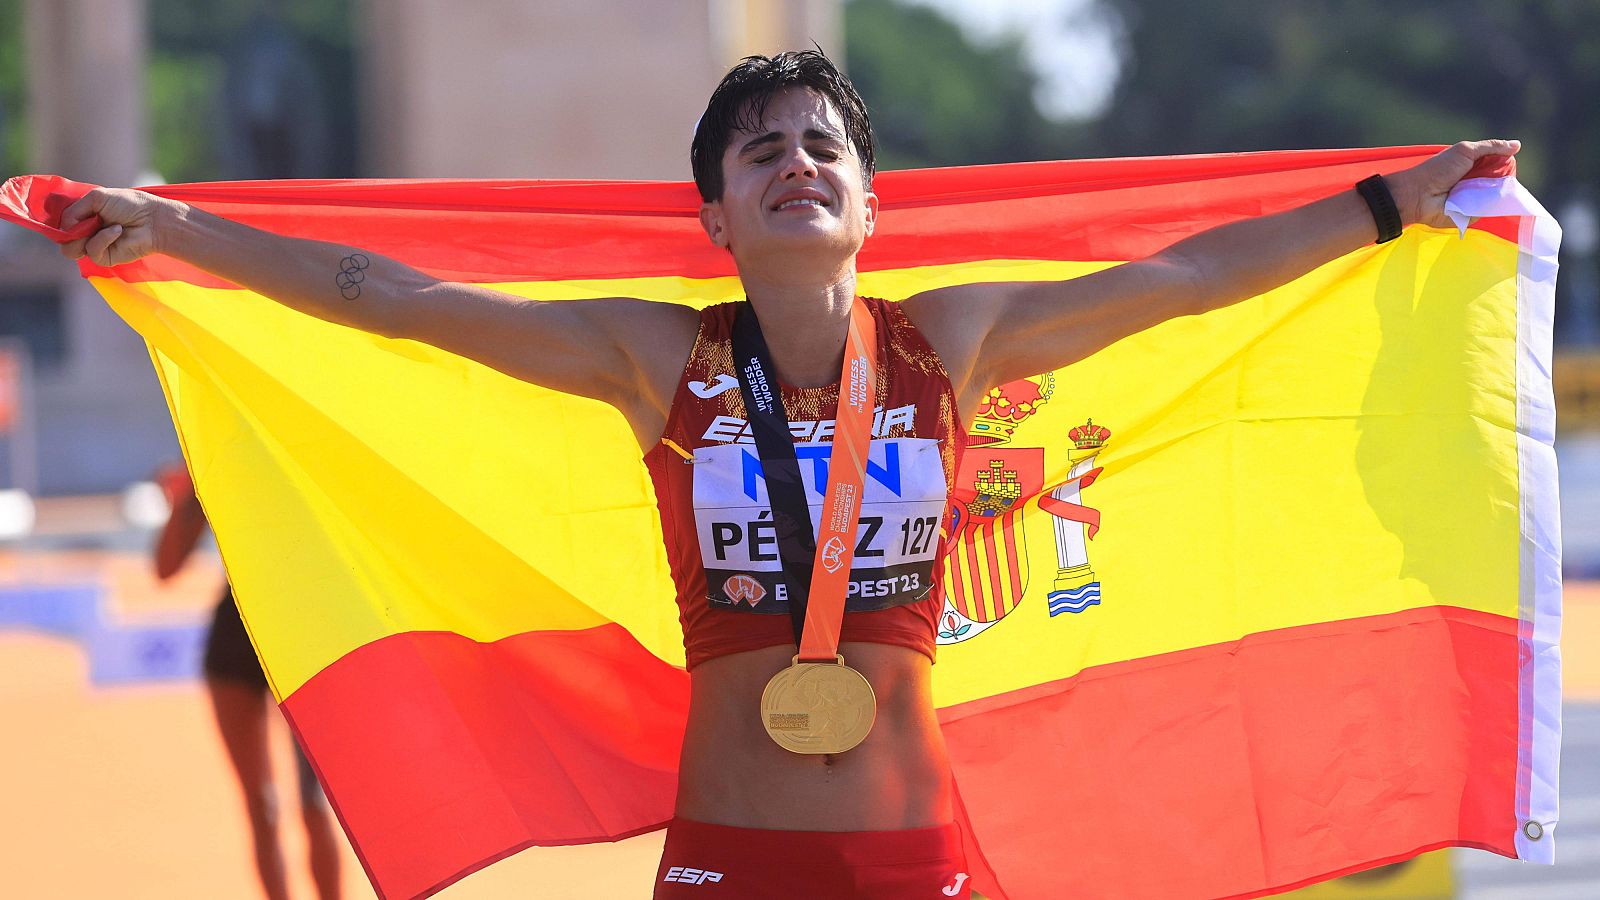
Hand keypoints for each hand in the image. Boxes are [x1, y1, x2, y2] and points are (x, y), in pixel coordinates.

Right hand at [57, 187, 179, 265]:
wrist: (153, 220)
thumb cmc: (129, 205)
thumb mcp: (97, 198)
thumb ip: (73, 210)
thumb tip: (63, 228)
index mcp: (84, 217)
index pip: (61, 224)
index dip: (58, 222)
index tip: (66, 216)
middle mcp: (87, 233)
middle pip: (62, 240)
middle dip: (69, 231)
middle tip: (86, 222)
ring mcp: (95, 246)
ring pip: (71, 250)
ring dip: (83, 236)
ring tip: (101, 225)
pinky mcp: (105, 258)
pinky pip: (92, 251)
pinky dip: (103, 239)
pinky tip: (117, 230)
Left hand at [1387, 139, 1520, 228]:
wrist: (1418, 195)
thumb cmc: (1438, 170)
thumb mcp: (1465, 151)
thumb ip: (1490, 147)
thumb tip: (1517, 145)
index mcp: (1475, 167)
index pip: (1501, 167)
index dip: (1506, 166)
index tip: (1507, 164)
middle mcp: (1477, 183)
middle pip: (1502, 182)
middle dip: (1503, 181)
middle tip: (1495, 178)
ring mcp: (1474, 200)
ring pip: (1497, 198)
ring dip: (1495, 193)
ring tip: (1484, 189)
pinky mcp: (1471, 215)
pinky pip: (1486, 212)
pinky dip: (1486, 207)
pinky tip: (1480, 202)